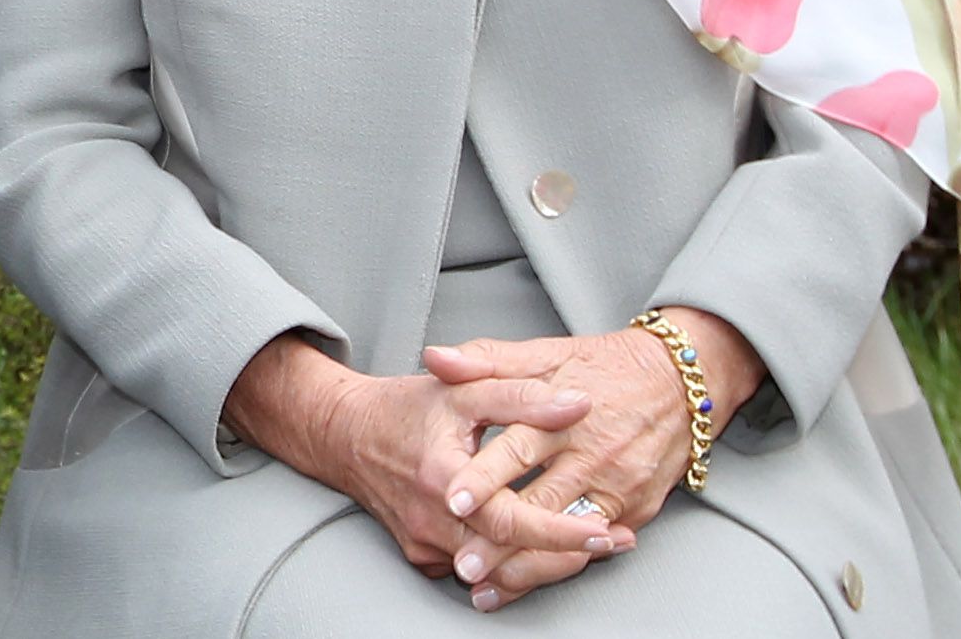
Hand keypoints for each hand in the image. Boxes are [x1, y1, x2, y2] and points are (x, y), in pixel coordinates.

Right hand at [220, 334, 626, 579]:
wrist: (344, 434)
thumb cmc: (406, 408)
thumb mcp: (464, 391)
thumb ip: (522, 394)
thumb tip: (578, 403)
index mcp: (442, 477)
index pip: (511, 520)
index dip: (560, 530)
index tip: (603, 530)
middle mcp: (431, 521)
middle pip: (510, 558)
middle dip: (568, 555)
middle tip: (616, 541)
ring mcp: (425, 544)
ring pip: (495, 571)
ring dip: (545, 562)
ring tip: (593, 546)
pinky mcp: (422, 555)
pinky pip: (474, 567)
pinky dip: (511, 560)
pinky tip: (545, 547)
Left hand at [424, 308, 764, 609]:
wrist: (682, 381)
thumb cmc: (605, 367)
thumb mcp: (546, 353)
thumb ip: (487, 360)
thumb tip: (436, 358)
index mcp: (563, 416)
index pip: (518, 448)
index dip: (485, 476)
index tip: (453, 499)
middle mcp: (591, 455)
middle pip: (540, 504)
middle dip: (500, 539)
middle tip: (464, 564)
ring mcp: (617, 487)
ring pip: (566, 535)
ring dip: (528, 564)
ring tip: (490, 587)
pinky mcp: (636, 509)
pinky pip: (596, 545)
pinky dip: (563, 564)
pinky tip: (532, 580)